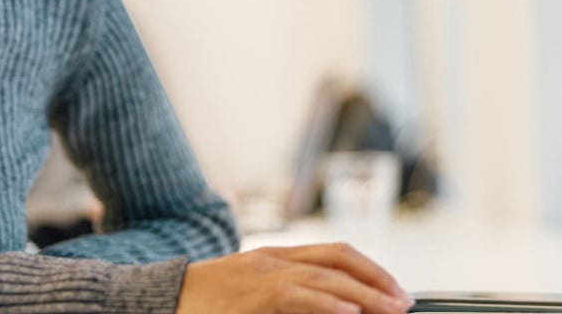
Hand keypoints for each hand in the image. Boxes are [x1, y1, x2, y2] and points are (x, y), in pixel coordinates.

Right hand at [176, 243, 414, 313]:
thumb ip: (286, 298)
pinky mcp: (250, 295)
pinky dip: (326, 302)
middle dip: (376, 280)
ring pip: (324, 275)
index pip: (334, 253)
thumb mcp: (249, 296)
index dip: (370, 270)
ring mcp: (260, 275)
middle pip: (337, 259)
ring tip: (391, 308)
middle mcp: (271, 260)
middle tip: (404, 302)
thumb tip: (331, 310)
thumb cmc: (202, 307)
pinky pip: (295, 295)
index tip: (394, 291)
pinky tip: (349, 311)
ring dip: (364, 294)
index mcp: (274, 258)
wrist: (157, 301)